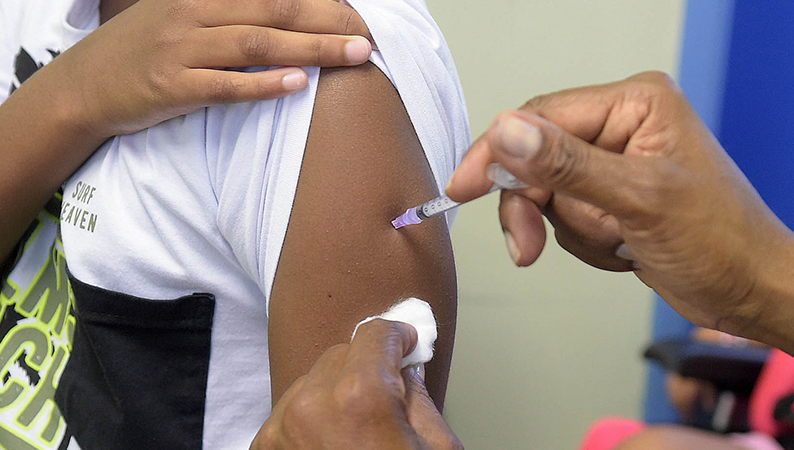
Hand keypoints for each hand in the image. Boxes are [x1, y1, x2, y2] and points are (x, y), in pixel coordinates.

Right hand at [46, 0, 372, 136]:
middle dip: (330, 21)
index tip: (359, 13)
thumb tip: (286, 13)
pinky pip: (225, 85)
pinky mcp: (171, 87)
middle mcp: (194, 13)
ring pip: (257, 44)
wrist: (85, 85)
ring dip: (311, 49)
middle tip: (371, 35)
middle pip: (275, 11)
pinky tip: (298, 85)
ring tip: (354, 55)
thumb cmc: (145, 49)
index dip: (321, 2)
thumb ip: (230, 10)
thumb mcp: (184, 14)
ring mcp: (181, 49)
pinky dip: (263, 84)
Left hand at [251, 320, 461, 449]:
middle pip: (341, 353)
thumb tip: (405, 369)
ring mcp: (281, 430)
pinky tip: (335, 442)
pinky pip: (291, 410)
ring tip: (360, 429)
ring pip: (313, 380)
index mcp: (359, 398)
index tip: (405, 343)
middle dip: (367, 366)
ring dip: (337, 391)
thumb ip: (417, 397)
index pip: (375, 335)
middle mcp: (310, 407)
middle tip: (390, 392)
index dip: (397, 337)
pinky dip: (313, 416)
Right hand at [446, 71, 793, 348]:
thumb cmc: (721, 241)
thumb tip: (507, 133)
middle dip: (537, 208)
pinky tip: (620, 248)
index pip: (541, 118)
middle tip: (530, 245)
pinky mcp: (609, 194)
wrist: (749, 290)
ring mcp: (613, 162)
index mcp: (634, 104)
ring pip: (545, 193)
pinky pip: (562, 216)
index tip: (462, 187)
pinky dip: (582, 241)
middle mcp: (620, 125)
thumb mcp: (640, 199)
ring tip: (616, 243)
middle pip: (535, 158)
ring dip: (570, 230)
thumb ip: (567, 165)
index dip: (497, 153)